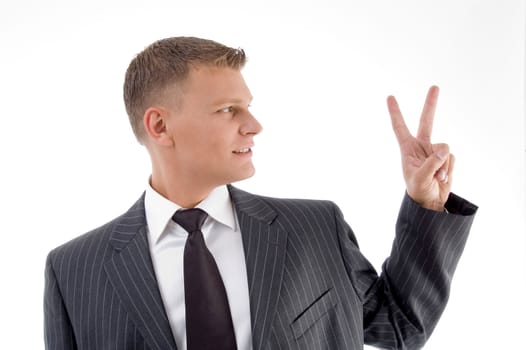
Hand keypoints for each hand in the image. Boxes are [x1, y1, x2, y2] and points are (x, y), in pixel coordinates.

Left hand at [387, 86, 453, 210]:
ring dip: (442, 166)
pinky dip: (449, 169)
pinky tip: (442, 178)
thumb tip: (444, 149)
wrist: (430, 201)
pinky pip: (452, 158)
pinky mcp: (446, 158)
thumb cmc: (418, 190)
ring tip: (436, 178)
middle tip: (435, 87)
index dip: (395, 112)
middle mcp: (421, 146)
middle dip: (431, 104)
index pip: (399, 127)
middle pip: (427, 121)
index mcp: (407, 149)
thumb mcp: (420, 179)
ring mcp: (434, 151)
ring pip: (444, 149)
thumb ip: (432, 163)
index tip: (389, 97)